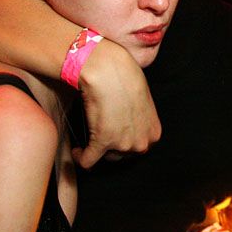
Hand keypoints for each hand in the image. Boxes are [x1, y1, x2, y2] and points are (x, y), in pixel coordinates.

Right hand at [72, 40, 160, 167]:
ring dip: (99, 149)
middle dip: (114, 145)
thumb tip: (127, 125)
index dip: (126, 141)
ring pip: (107, 157)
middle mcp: (141, 142)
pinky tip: (78, 151)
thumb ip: (139, 119)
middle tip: (104, 131)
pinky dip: (81, 158)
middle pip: (124, 154)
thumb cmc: (125, 79)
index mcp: (154, 133)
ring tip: (92, 136)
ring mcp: (123, 145)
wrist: (109, 71)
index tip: (116, 137)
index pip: (139, 147)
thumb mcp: (143, 102)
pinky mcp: (102, 143)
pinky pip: (88, 161)